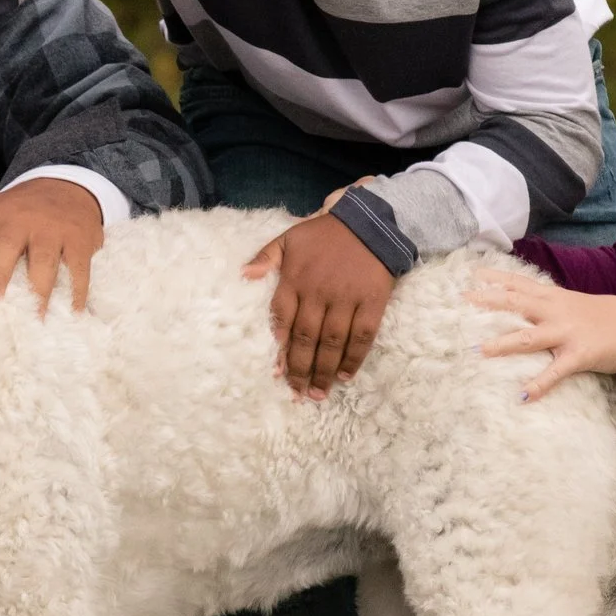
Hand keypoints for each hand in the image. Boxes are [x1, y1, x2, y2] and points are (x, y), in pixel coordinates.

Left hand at [0, 178, 105, 314]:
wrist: (69, 185)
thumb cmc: (22, 208)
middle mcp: (23, 219)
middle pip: (8, 247)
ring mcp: (53, 230)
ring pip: (44, 263)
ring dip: (38, 293)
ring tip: (33, 318)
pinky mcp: (79, 241)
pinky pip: (78, 270)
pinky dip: (75, 293)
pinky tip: (71, 313)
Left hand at [243, 212, 395, 397]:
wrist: (368, 222)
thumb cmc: (324, 234)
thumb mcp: (289, 239)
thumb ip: (265, 257)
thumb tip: (242, 275)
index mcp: (295, 279)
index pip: (283, 320)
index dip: (280, 348)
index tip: (277, 373)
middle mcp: (319, 292)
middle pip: (306, 338)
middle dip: (300, 369)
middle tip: (297, 393)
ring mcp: (346, 298)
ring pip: (332, 342)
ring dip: (324, 371)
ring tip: (317, 393)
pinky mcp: (372, 301)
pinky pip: (363, 335)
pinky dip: (354, 358)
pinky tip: (345, 376)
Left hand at [468, 269, 615, 400]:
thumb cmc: (604, 317)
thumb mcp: (573, 303)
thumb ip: (548, 304)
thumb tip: (522, 306)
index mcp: (554, 297)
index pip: (519, 283)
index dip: (495, 278)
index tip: (471, 274)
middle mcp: (556, 311)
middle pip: (516, 303)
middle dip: (488, 302)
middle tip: (462, 301)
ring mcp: (566, 333)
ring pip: (528, 337)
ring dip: (503, 344)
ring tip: (479, 350)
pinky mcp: (579, 356)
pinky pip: (555, 372)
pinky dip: (539, 385)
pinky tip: (523, 396)